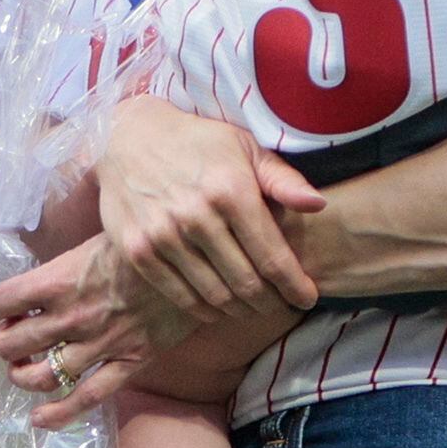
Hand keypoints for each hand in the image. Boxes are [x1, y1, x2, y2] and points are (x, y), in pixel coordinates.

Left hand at [0, 237, 195, 429]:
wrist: (197, 261)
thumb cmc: (142, 241)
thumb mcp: (94, 234)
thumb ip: (63, 257)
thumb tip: (37, 260)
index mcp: (59, 278)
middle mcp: (71, 316)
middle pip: (13, 344)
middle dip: (5, 343)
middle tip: (12, 336)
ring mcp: (99, 345)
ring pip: (41, 376)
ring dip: (23, 376)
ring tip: (23, 369)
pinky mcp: (126, 364)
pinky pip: (85, 399)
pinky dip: (57, 414)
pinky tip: (39, 418)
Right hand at [96, 97, 326, 317]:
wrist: (128, 137)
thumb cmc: (198, 143)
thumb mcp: (245, 147)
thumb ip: (283, 180)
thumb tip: (318, 205)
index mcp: (231, 190)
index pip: (273, 257)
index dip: (295, 286)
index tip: (307, 298)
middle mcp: (197, 216)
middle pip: (247, 283)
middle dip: (271, 303)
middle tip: (280, 305)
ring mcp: (163, 236)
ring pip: (215, 296)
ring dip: (240, 310)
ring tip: (252, 307)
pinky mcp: (137, 251)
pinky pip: (180, 296)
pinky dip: (204, 309)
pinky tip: (218, 307)